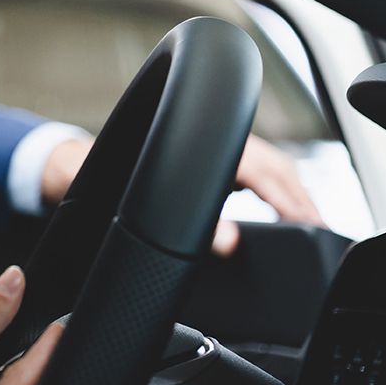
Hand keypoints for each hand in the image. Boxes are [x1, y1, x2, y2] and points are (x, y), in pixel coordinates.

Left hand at [41, 132, 323, 255]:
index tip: (307, 223)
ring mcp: (207, 149)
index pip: (261, 171)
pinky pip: (249, 171)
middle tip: (317, 230)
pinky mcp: (201, 161)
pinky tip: (277, 211)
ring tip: (306, 223)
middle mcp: (206, 142)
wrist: (68, 165)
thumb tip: (228, 242)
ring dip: (289, 192)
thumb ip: (177, 223)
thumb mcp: (129, 201)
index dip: (288, 199)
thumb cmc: (94, 175)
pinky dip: (272, 189)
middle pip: (273, 168)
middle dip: (298, 197)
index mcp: (196, 144)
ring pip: (266, 167)